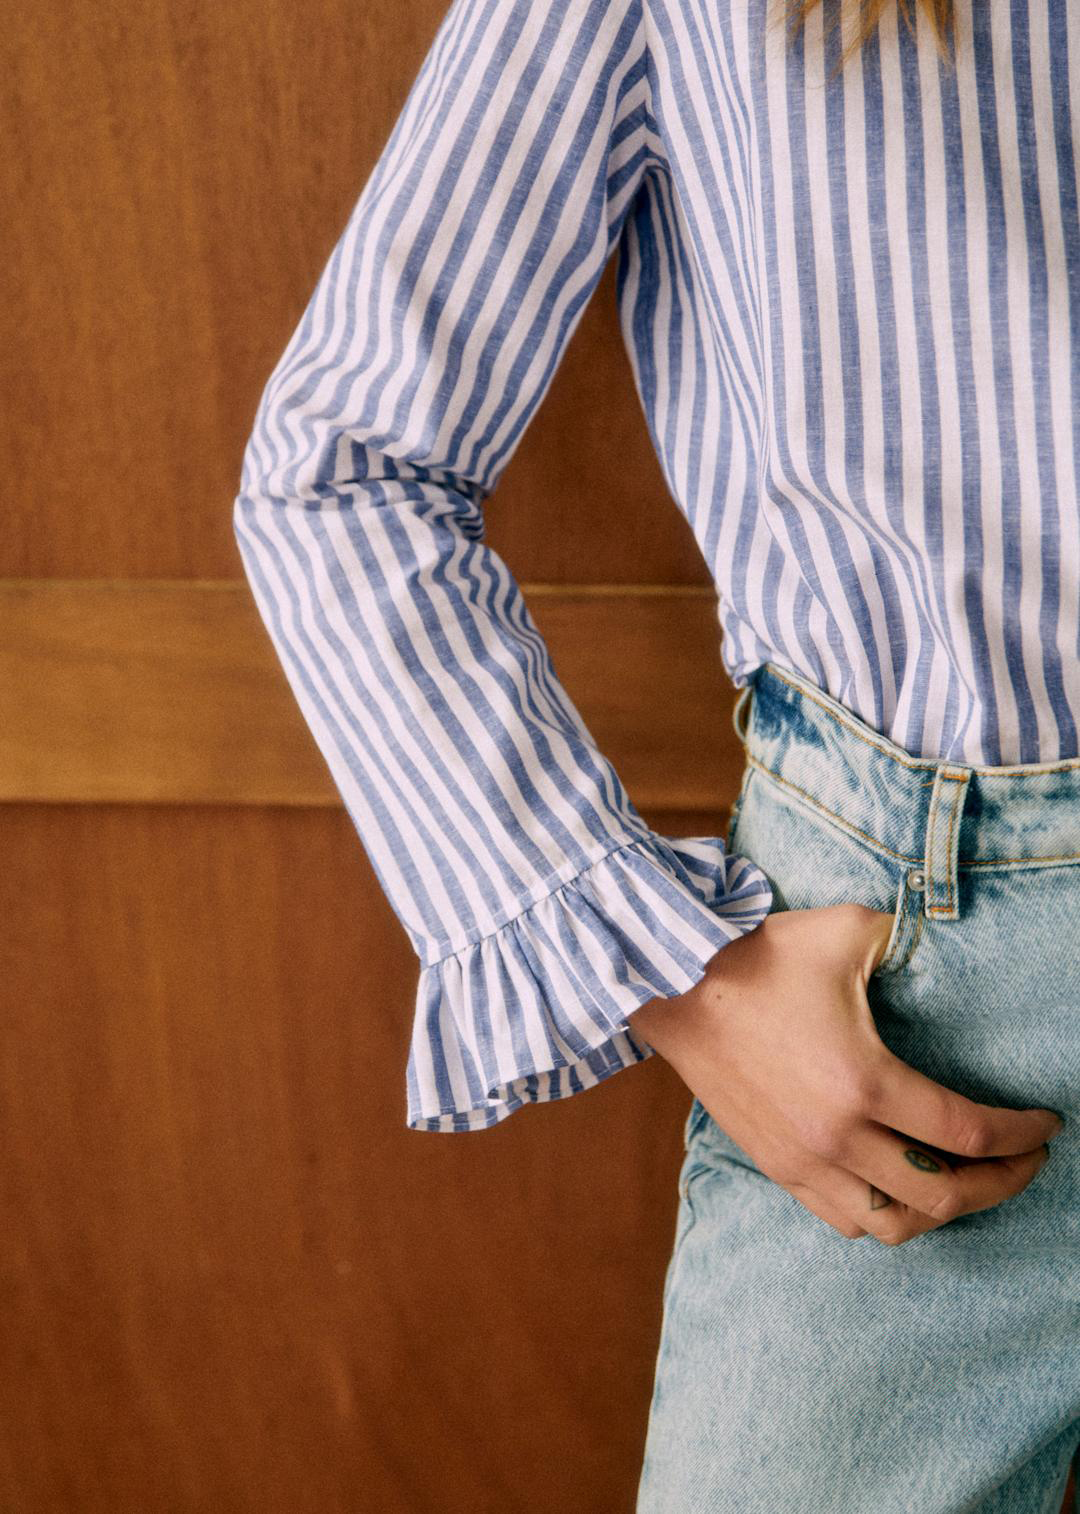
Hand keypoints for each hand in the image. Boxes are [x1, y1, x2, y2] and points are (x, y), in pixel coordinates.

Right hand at [630, 903, 1063, 1244]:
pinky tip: (904, 1187)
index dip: (1020, 1135)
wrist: (673, 986)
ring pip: (895, 1226)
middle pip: (943, 1194)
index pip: (967, 1133)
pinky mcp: (776, 1166)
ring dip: (945, 1212)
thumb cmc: (758, 957)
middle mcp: (836, 1135)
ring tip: (968, 1179)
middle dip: (1002, 1183)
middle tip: (1024, 1159)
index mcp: (863, 1081)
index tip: (1045, 1123)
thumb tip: (947, 942)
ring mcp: (802, 1160)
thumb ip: (907, 940)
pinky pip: (846, 1221)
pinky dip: (888, 1218)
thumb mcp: (846, 932)